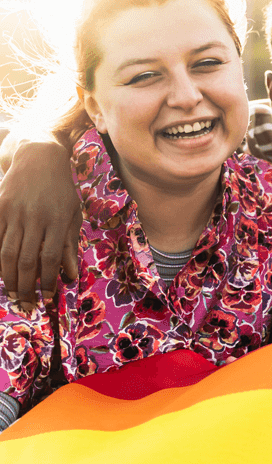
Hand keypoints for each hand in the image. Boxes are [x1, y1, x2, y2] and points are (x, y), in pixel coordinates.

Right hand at [0, 139, 81, 308]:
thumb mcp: (72, 215)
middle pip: (26, 259)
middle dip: (25, 286)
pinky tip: (1, 273)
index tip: (48, 298)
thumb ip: (70, 245)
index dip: (48, 280)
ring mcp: (14, 213)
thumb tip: (71, 275)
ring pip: (7, 253)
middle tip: (26, 304)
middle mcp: (35, 218)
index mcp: (57, 220)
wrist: (38, 159)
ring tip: (12, 294)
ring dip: (9, 277)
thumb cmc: (61, 191)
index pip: (50, 257)